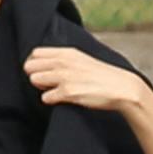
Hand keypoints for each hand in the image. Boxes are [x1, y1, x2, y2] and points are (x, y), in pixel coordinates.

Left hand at [19, 42, 152, 123]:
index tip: (44, 72)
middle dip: (35, 76)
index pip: (34, 53)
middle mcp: (64, 62)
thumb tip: (43, 65)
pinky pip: (45, 98)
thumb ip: (63, 59)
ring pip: (34, 80)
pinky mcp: (68, 92)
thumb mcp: (82, 60)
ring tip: (56, 90)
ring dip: (42, 88)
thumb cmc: (103, 76)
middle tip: (48, 82)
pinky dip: (51, 100)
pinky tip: (63, 99)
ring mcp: (65, 77)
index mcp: (67, 52)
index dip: (35, 64)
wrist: (122, 88)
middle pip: (29, 67)